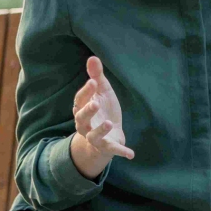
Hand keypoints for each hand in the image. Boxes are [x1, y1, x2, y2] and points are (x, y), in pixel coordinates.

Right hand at [70, 56, 133, 179]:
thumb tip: (92, 57)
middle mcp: (85, 124)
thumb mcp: (102, 91)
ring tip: (109, 122)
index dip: (85, 92)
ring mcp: (95, 137)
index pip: (80, 100)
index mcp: (83, 108)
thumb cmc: (103, 109)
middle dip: (87, 112)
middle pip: (81, 119)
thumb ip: (97, 76)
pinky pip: (112, 150)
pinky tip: (131, 154)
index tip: (93, 82)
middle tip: (95, 103)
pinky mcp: (107, 146)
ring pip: (93, 136)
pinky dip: (121, 151)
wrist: (109, 133)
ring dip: (100, 130)